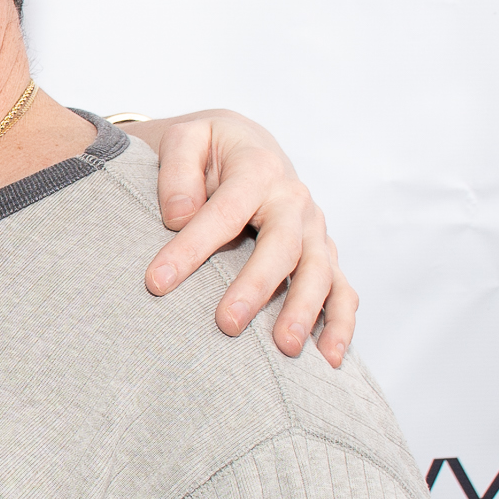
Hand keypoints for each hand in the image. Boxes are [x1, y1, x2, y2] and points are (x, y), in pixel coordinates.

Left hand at [125, 110, 356, 366]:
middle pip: (283, 246)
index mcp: (258, 169)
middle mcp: (293, 199)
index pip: (225, 211)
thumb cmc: (209, 150)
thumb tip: (179, 215)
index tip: (156, 282)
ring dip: (306, 311)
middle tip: (227, 325)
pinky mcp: (325, 255)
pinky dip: (341, 324)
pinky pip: (342, 291)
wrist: (247, 146)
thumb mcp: (186, 139)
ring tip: (285, 348)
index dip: (191, 247)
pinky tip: (329, 359)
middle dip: (257, 286)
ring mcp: (314, 230)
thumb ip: (178, 170)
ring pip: (320, 272)